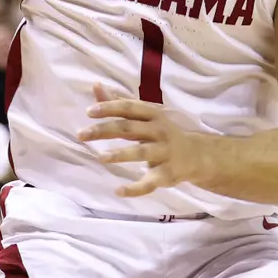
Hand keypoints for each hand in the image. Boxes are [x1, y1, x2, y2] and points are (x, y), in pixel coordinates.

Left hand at [77, 84, 209, 197]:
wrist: (196, 155)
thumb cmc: (162, 132)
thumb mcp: (144, 116)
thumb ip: (119, 104)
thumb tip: (96, 87)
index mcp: (152, 115)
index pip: (129, 107)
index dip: (110, 107)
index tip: (89, 111)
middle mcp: (158, 131)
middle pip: (129, 128)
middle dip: (104, 130)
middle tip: (82, 135)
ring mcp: (163, 153)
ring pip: (140, 153)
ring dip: (119, 155)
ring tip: (100, 157)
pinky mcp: (166, 174)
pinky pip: (149, 183)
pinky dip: (135, 189)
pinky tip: (118, 191)